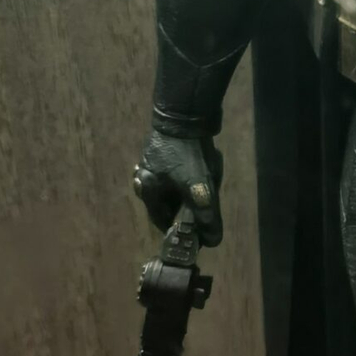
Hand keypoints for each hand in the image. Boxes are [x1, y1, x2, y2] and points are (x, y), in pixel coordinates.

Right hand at [134, 126, 224, 244]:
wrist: (186, 114)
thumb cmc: (189, 155)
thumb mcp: (199, 189)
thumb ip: (206, 216)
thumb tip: (212, 241)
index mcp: (148, 190)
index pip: (161, 220)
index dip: (179, 227)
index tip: (195, 228)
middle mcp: (144, 177)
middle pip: (166, 202)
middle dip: (185, 204)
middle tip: (204, 199)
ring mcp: (150, 161)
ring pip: (171, 185)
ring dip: (187, 186)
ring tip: (206, 178)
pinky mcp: (161, 148)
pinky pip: (175, 168)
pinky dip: (187, 172)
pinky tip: (201, 164)